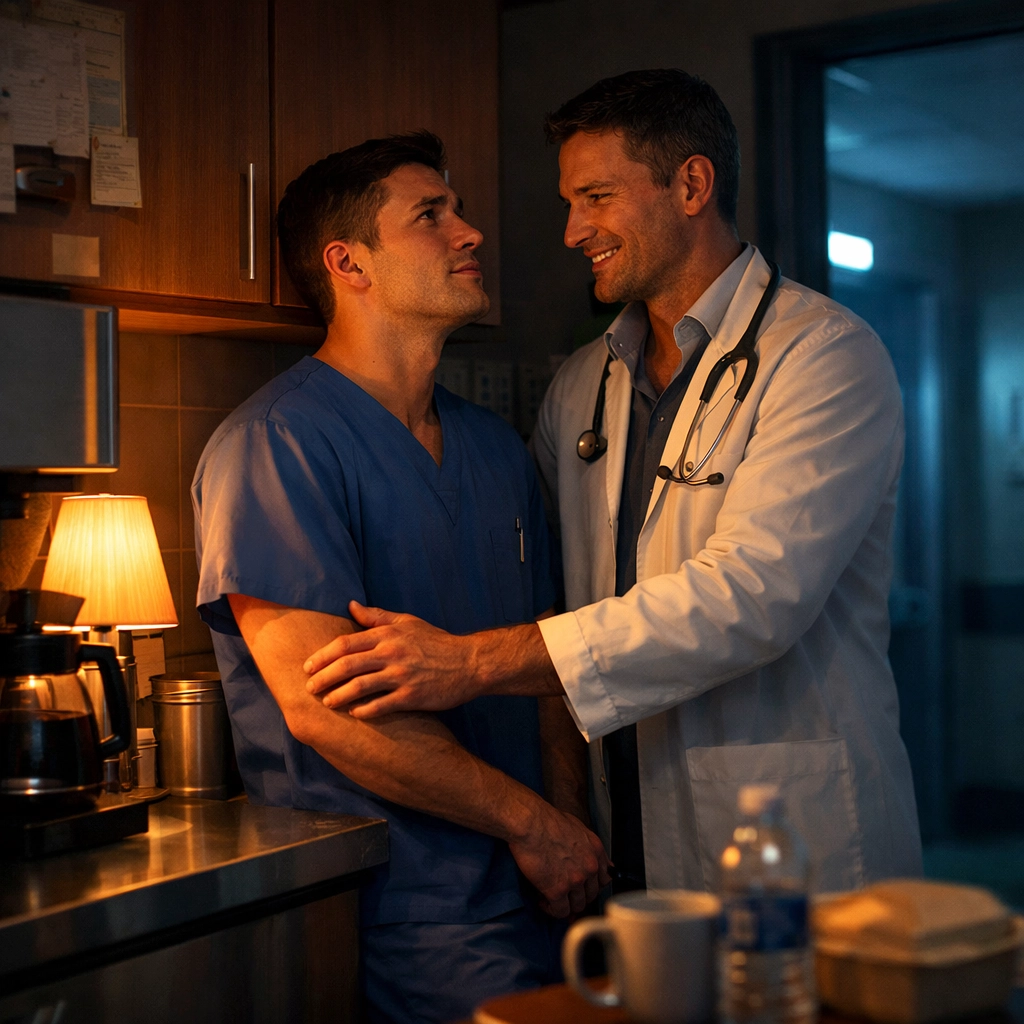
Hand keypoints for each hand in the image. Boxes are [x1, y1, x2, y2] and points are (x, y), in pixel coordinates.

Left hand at [304, 602, 481, 716]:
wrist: (469, 662)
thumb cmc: (436, 642)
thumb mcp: (408, 622)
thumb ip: (377, 616)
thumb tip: (350, 605)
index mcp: (388, 635)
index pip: (345, 644)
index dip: (322, 656)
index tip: (308, 666)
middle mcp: (392, 654)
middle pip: (347, 665)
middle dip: (323, 677)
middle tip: (309, 687)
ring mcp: (402, 676)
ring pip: (360, 687)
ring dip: (338, 696)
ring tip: (327, 702)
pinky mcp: (412, 697)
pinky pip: (381, 706)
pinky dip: (364, 711)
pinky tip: (354, 714)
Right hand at [508, 803, 611, 917]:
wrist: (530, 823)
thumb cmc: (547, 820)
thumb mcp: (576, 827)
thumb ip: (587, 845)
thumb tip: (588, 855)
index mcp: (596, 851)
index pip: (605, 879)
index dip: (592, 885)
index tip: (582, 887)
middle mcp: (590, 867)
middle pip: (591, 895)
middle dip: (578, 896)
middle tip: (564, 893)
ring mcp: (575, 880)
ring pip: (577, 906)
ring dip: (565, 904)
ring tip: (551, 897)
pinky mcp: (557, 890)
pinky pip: (560, 911)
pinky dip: (551, 909)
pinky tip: (543, 900)